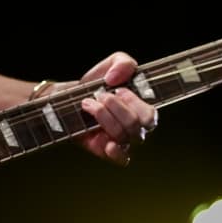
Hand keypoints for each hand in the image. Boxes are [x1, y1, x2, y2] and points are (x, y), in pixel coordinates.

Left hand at [72, 50, 157, 165]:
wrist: (71, 96)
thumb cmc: (98, 82)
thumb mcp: (113, 63)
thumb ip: (123, 63)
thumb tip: (116, 79)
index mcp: (142, 108)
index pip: (150, 115)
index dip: (133, 102)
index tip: (117, 90)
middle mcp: (136, 127)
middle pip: (135, 126)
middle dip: (115, 107)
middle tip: (100, 96)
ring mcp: (122, 140)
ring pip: (122, 136)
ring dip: (103, 116)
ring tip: (88, 104)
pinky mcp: (107, 150)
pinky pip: (121, 159)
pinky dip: (116, 152)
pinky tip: (106, 144)